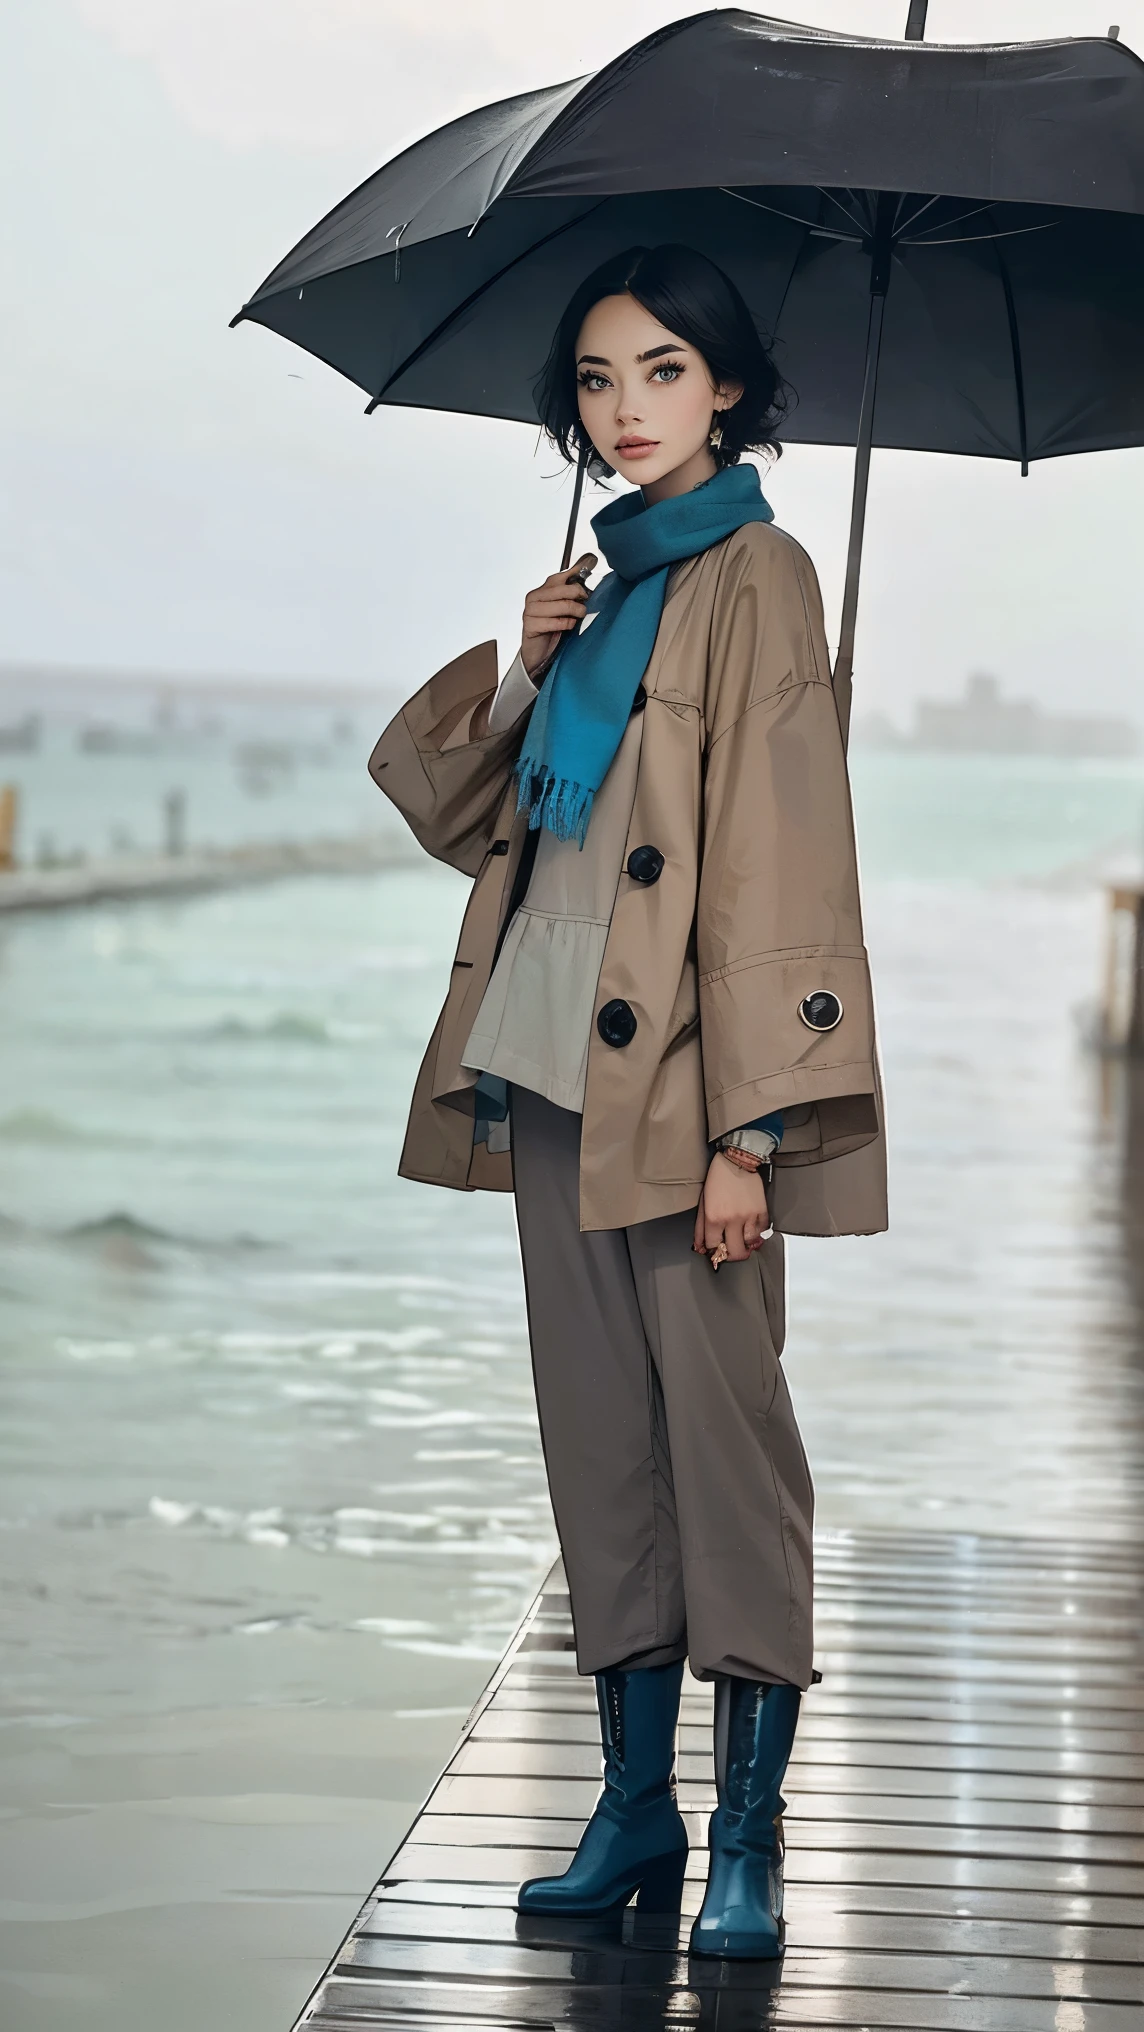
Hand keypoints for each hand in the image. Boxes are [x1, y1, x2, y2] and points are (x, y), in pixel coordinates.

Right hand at [519, 553, 596, 677]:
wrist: (538, 654)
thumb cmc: (552, 631)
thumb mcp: (564, 609)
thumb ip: (571, 593)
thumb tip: (589, 566)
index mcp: (541, 591)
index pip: (560, 576)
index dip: (576, 575)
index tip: (590, 570)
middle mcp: (534, 598)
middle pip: (563, 589)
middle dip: (578, 596)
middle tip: (584, 605)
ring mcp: (530, 611)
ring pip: (562, 605)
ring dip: (575, 612)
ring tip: (579, 616)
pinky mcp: (530, 626)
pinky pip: (556, 622)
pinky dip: (567, 624)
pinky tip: (569, 627)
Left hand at [693, 1151, 769, 1266]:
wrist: (736, 1161)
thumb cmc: (718, 1179)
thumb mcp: (703, 1202)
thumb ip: (700, 1227)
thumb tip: (700, 1246)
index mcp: (714, 1218)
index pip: (714, 1247)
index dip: (714, 1251)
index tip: (716, 1249)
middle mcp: (732, 1220)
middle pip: (735, 1252)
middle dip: (731, 1256)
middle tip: (730, 1251)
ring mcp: (749, 1216)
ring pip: (750, 1244)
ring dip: (745, 1244)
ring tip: (740, 1238)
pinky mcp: (762, 1211)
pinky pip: (762, 1232)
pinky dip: (757, 1233)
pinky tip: (750, 1228)